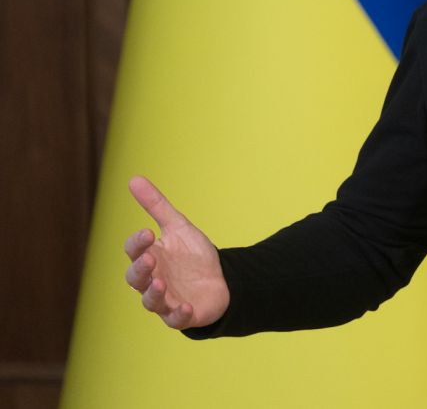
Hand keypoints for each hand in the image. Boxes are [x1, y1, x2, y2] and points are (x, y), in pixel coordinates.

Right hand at [124, 176, 229, 329]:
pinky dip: (178, 314)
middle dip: (141, 269)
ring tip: (161, 282)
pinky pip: (175, 319)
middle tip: (150, 258)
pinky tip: (186, 307)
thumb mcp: (178, 227)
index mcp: (150, 256)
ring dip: (154, 293)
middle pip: (136, 277)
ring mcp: (166, 299)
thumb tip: (133, 178)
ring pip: (150, 300)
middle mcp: (152, 279)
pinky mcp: (182, 314)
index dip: (137, 243)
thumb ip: (156, 206)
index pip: (134, 250)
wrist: (221, 279)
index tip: (147, 231)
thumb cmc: (193, 255)